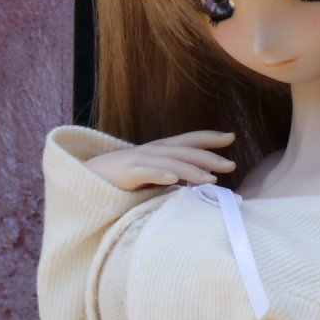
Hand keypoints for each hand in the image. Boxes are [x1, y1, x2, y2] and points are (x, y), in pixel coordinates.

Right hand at [85, 129, 235, 191]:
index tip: (231, 137)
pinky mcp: (126, 174)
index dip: (209, 137)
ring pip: (169, 162)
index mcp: (159, 150)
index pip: (188, 140)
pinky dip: (160, 175)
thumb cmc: (121, 179)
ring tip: (210, 179)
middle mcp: (151, 151)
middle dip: (209, 157)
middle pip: (184, 150)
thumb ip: (172, 174)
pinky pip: (146, 173)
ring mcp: (138, 160)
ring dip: (191, 170)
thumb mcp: (151, 174)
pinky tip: (174, 182)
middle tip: (232, 165)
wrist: (87, 178)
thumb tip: (198, 179)